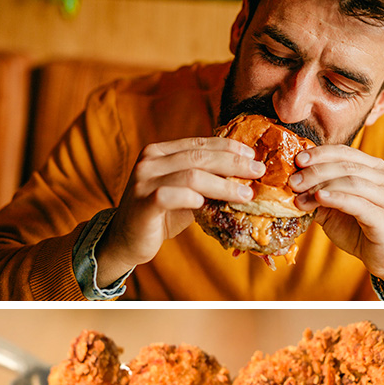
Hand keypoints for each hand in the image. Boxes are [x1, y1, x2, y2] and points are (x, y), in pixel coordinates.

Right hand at [96, 137, 265, 286]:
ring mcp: (143, 181)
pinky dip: (192, 198)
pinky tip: (208, 204)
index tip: (252, 156)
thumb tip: (244, 175)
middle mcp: (149, 162)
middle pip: (199, 156)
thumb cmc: (159, 216)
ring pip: (191, 175)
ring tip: (246, 193)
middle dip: (233, 163)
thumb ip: (204, 180)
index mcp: (158, 152)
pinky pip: (172, 196)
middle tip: (258, 172)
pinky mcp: (143, 203)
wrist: (126, 240)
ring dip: (223, 184)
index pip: (199, 143)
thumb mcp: (183, 192)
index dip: (228, 147)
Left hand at [290, 145, 383, 291]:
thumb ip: (316, 193)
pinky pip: (358, 204)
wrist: (383, 256)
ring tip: (299, 196)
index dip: (319, 154)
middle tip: (293, 182)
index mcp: (374, 169)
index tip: (297, 160)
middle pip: (345, 166)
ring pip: (351, 182)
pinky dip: (337, 198)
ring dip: (321, 186)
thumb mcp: (332, 208)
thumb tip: (290, 183)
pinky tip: (319, 198)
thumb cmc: (357, 228)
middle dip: (315, 171)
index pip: (344, 152)